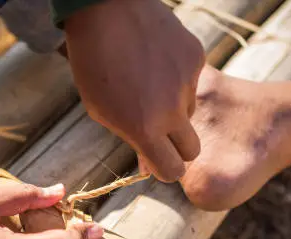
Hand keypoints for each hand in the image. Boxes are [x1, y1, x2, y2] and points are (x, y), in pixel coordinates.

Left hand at [65, 0, 204, 181]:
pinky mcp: (197, 57)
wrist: (106, 10)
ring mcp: (188, 82)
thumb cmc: (94, 64)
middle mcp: (173, 110)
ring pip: (190, 111)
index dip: (167, 169)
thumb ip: (131, 137)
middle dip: (178, 146)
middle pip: (192, 149)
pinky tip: (156, 61)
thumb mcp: (102, 110)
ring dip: (174, 106)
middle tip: (160, 129)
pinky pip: (192, 81)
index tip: (160, 161)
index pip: (173, 171)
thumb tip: (151, 162)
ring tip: (148, 83)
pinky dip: (177, 78)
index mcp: (145, 129)